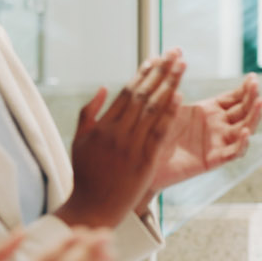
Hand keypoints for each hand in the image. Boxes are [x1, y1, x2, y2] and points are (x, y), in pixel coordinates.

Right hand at [56, 49, 186, 228]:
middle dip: (161, 72)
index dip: (143, 73)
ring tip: (182, 66)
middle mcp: (117, 132)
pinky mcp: (144, 161)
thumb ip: (89, 113)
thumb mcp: (79, 141)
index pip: (127, 92)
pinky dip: (169, 113)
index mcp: (102, 126)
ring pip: (153, 109)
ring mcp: (131, 146)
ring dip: (169, 85)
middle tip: (175, 53)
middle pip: (143, 95)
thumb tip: (103, 88)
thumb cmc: (86, 174)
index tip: (156, 58)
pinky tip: (180, 96)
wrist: (93, 207)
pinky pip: (159, 132)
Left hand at [145, 72, 261, 195]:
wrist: (143, 159)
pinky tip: (245, 132)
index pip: (234, 98)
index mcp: (209, 111)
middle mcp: (217, 126)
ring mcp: (217, 143)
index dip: (245, 89)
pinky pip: (232, 153)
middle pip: (243, 111)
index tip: (252, 77)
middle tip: (256, 85)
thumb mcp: (165, 104)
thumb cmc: (152, 131)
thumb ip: (174, 86)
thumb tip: (175, 58)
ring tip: (260, 102)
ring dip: (254, 117)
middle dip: (252, 98)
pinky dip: (241, 144)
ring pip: (244, 129)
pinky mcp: (212, 160)